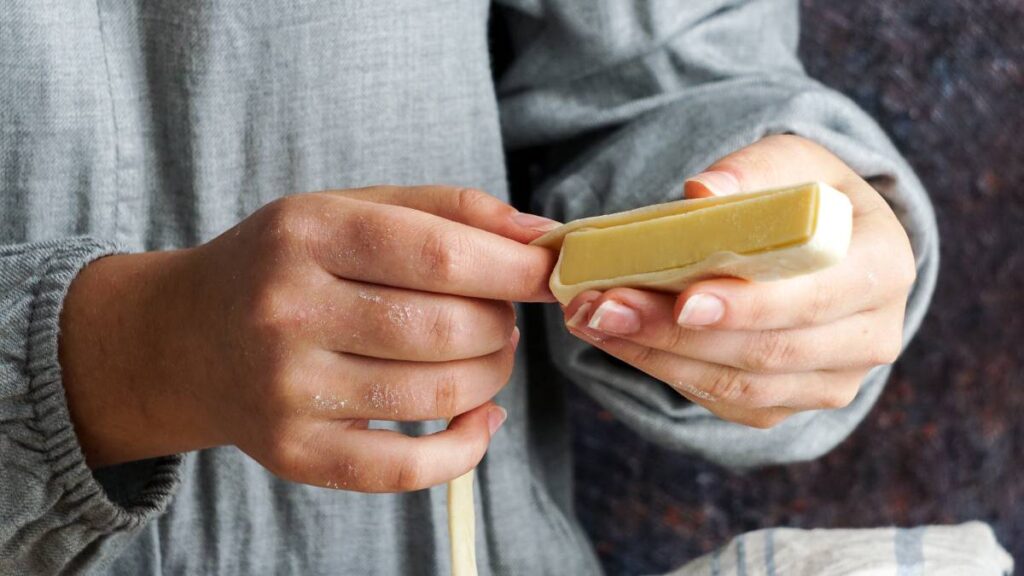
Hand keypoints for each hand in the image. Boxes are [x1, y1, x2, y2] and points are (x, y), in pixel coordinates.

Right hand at [59, 186, 558, 490]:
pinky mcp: (294, 453)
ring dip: (491, 375)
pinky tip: (478, 419)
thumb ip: (446, 210)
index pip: (437, 252)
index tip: (553, 272)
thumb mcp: (348, 209)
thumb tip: (541, 237)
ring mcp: (287, 390)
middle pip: (445, 327)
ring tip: (486, 355)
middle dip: (501, 323)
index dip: (513, 267)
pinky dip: (465, 448)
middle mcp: (288, 311)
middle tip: (501, 315)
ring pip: (436, 394)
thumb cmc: (286, 264)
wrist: (184, 338)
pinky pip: (405, 468)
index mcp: (307, 232)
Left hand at [561, 135, 916, 427]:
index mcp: (883, 267)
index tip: (683, 299)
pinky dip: (661, 371)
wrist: (824, 247)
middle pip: (766, 351)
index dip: (750, 305)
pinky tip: (614, 339)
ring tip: (591, 318)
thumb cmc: (806, 197)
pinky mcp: (787, 405)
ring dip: (654, 355)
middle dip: (674, 332)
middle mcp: (870, 336)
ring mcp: (830, 382)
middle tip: (601, 306)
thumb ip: (753, 171)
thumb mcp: (792, 162)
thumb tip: (703, 193)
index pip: (816, 298)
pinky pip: (721, 400)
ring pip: (737, 385)